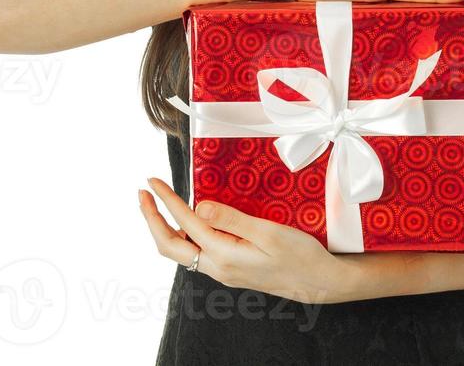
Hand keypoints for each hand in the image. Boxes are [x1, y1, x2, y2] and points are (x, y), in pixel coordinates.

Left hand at [138, 177, 358, 303]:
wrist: (319, 283)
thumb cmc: (300, 256)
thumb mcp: (268, 232)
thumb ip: (231, 219)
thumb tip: (198, 206)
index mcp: (224, 256)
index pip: (185, 223)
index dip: (166, 200)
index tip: (152, 181)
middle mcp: (217, 267)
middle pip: (169, 245)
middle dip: (152, 219)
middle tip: (143, 193)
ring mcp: (222, 271)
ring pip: (181, 250)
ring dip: (165, 227)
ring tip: (159, 203)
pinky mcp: (230, 270)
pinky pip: (197, 252)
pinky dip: (184, 234)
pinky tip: (189, 220)